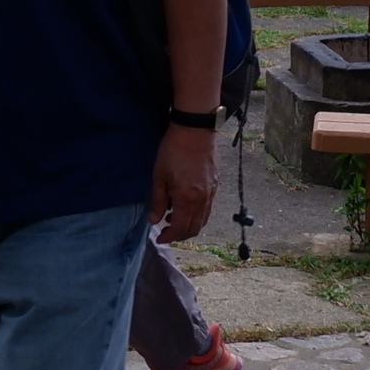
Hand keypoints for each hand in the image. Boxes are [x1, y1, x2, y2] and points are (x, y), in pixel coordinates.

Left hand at [151, 122, 213, 242]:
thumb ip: (157, 201)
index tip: (159, 238)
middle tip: (165, 231)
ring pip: (203, 221)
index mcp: (187, 199)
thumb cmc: (173, 151)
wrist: (195, 131)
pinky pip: (208, 209)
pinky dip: (197, 215)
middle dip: (179, 235)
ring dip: (189, 226)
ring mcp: (212, 193)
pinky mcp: (216, 186)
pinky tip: (185, 206)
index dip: (169, 237)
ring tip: (173, 218)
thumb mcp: (159, 176)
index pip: (179, 228)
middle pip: (194, 229)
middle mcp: (202, 200)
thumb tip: (153, 221)